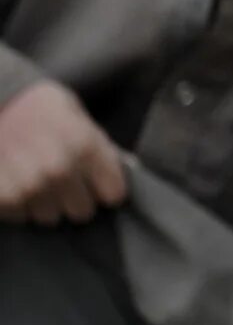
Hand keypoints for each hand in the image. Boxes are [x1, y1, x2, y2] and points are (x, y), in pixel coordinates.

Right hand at [0, 81, 129, 224]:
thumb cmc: (38, 107)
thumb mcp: (78, 117)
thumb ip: (101, 148)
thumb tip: (128, 170)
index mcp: (84, 147)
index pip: (113, 195)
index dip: (104, 188)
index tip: (96, 182)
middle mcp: (58, 170)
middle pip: (81, 212)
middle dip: (73, 199)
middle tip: (59, 180)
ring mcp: (28, 186)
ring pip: (49, 217)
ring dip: (44, 203)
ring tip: (33, 178)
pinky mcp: (2, 197)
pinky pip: (20, 216)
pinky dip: (17, 204)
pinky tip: (14, 182)